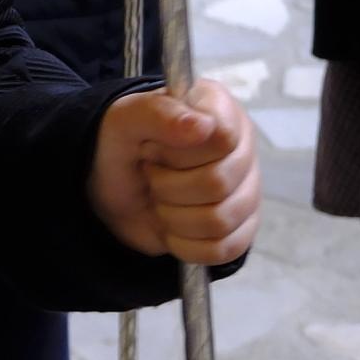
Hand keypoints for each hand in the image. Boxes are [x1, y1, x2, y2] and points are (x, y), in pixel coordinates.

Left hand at [87, 79, 259, 265]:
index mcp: (220, 110)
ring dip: (174, 217)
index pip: (222, 137)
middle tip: (151, 174)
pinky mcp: (242, 227)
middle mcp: (242, 147)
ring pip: (221, 220)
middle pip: (219, 183)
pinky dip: (185, 244)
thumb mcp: (124, 120)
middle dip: (169, 187)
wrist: (111, 189)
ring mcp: (247, 189)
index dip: (180, 152)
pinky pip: (223, 249)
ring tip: (160, 198)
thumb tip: (201, 126)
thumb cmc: (122, 145)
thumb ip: (158, 113)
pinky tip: (171, 225)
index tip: (153, 147)